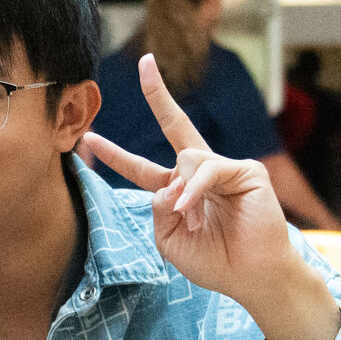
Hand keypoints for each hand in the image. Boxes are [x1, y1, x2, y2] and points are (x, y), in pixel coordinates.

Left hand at [74, 54, 313, 302]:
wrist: (250, 277)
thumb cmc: (214, 261)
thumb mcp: (168, 239)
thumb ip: (157, 208)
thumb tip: (167, 182)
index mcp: (177, 191)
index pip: (141, 167)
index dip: (116, 154)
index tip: (90, 137)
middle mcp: (200, 173)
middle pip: (175, 124)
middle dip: (159, 94)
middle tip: (146, 62)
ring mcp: (223, 168)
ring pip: (185, 158)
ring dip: (182, 194)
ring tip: (191, 221)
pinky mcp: (245, 170)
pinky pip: (207, 167)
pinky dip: (195, 189)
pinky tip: (193, 208)